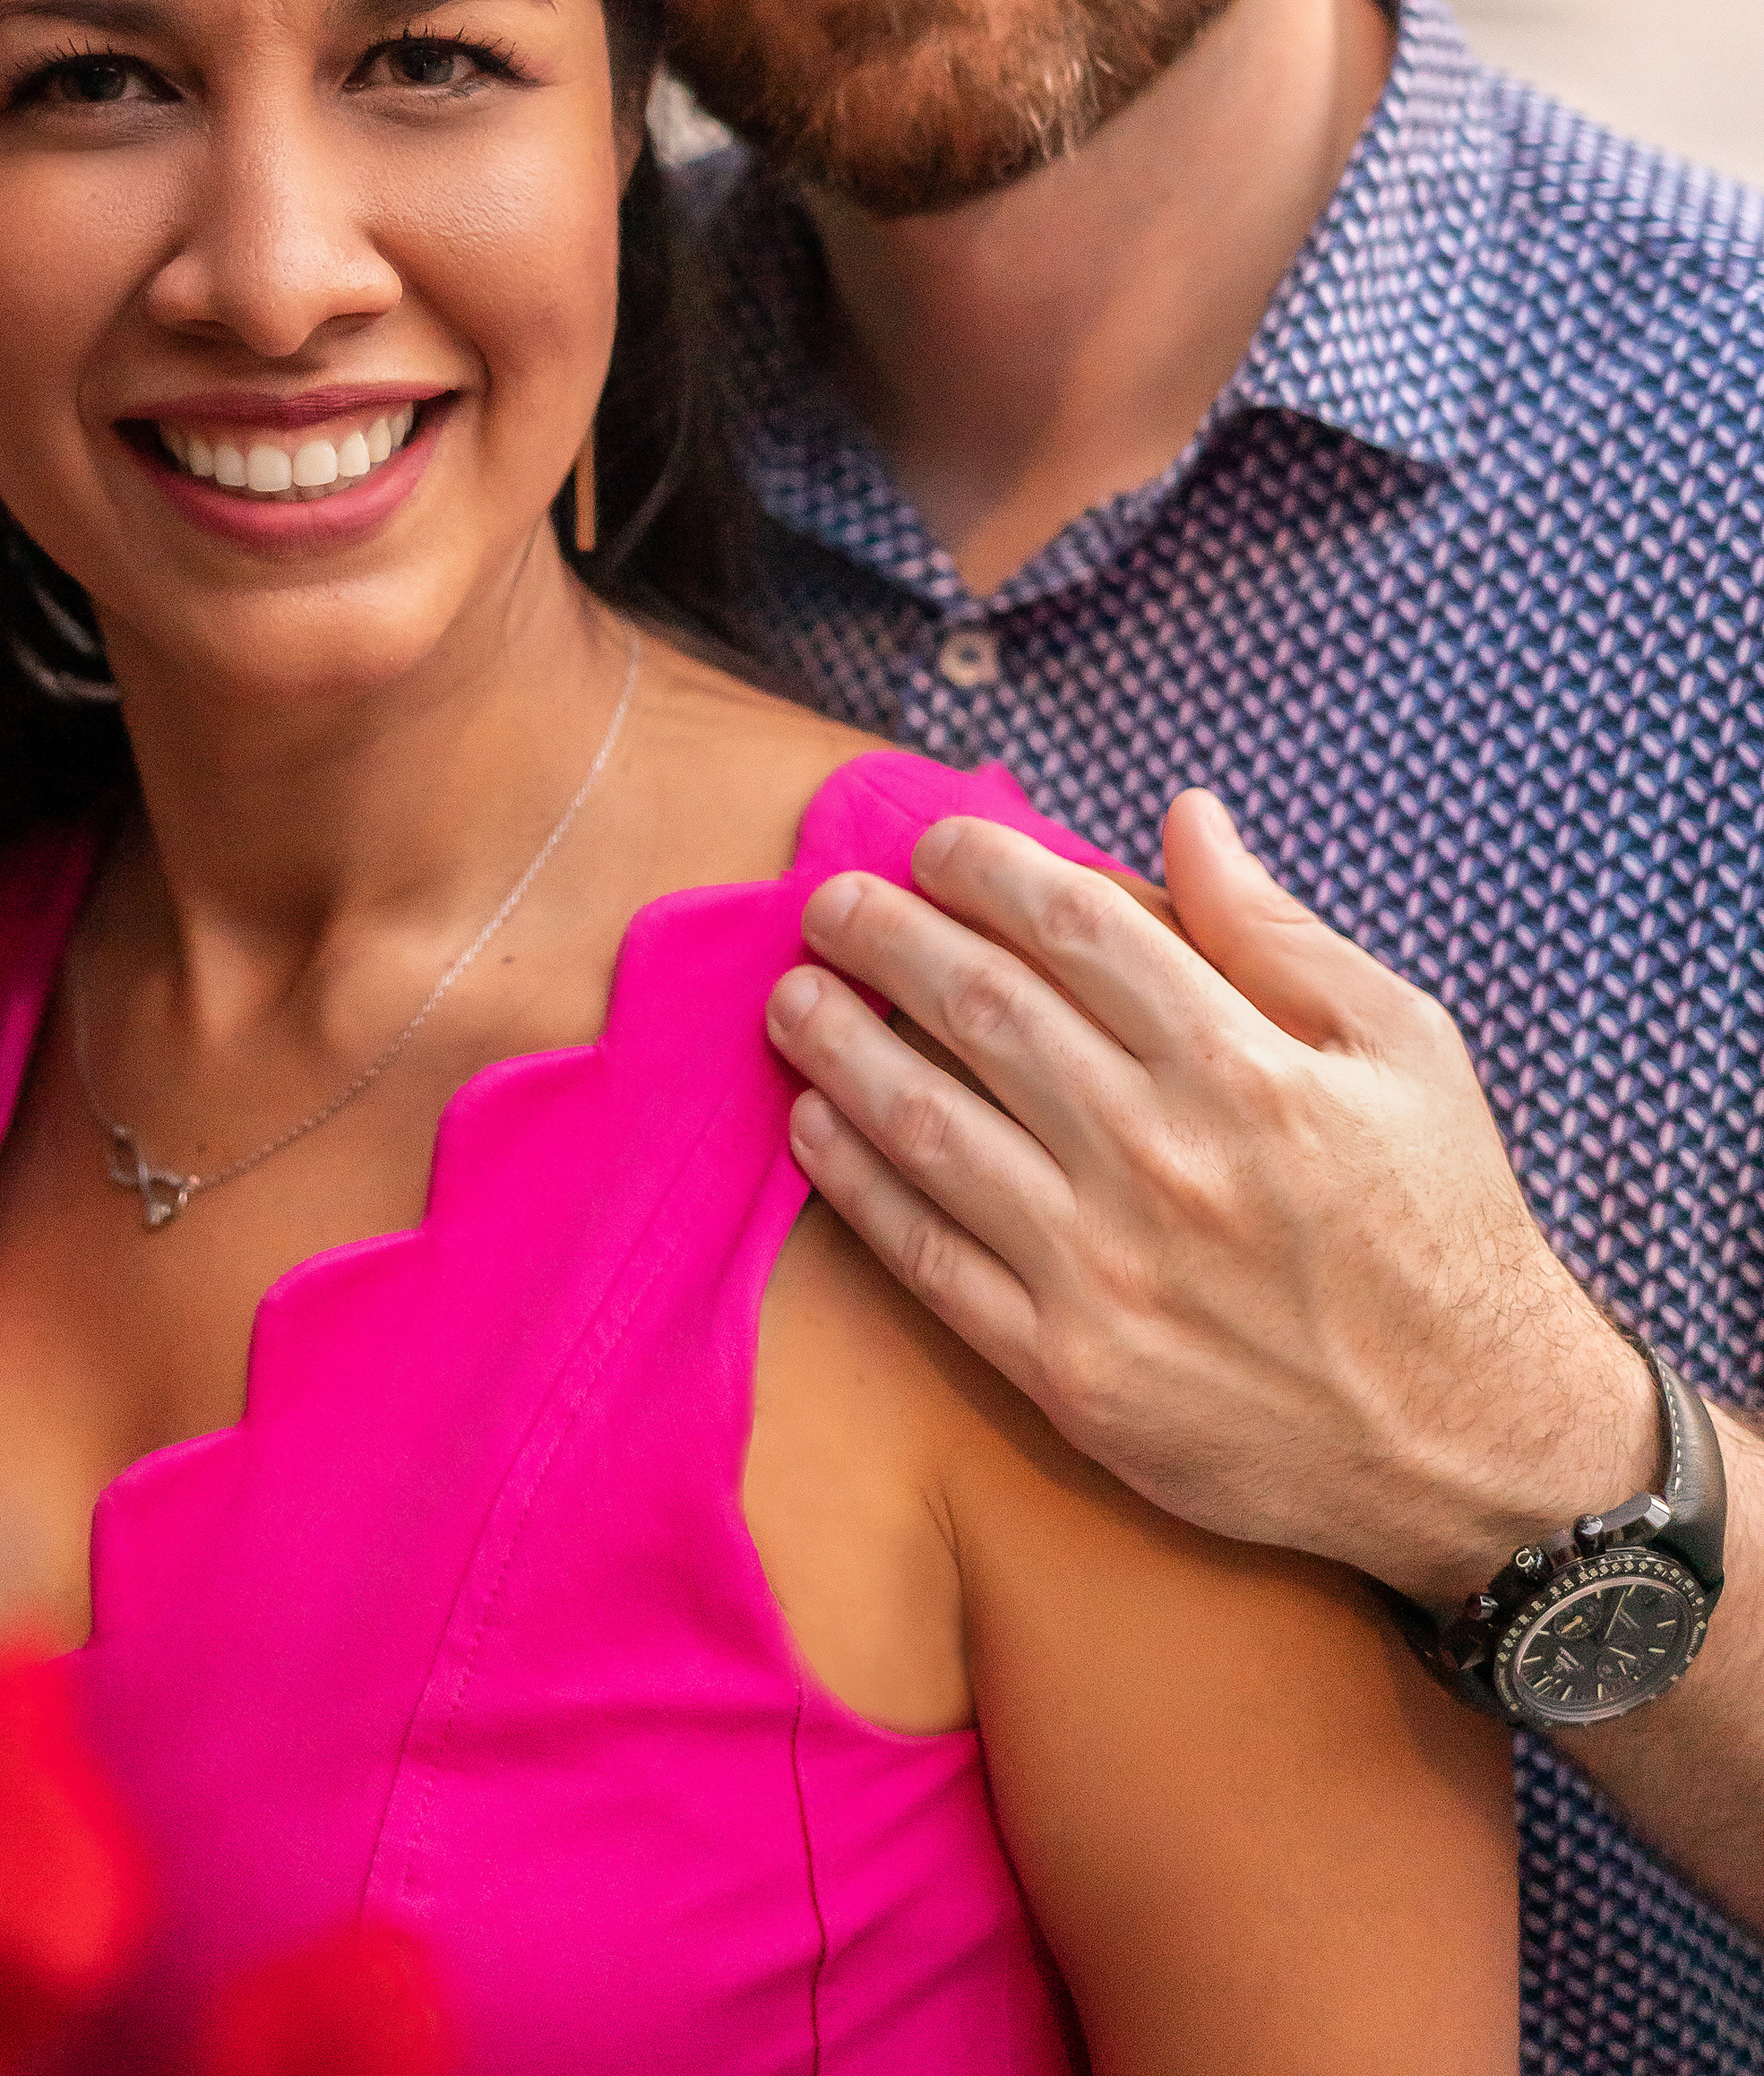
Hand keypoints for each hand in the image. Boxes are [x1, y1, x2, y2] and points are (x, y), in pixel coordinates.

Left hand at [766, 792, 1656, 1603]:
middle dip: (886, 936)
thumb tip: (1186, 816)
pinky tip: (815, 1123)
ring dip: (841, 1045)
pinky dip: (855, 1181)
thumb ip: (1277, 932)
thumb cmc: (1441, 1223)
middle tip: (830, 900)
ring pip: (928, 1124)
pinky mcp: (1068, 1373)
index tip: (934, 843)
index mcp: (1245, 1064)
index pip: (1074, 926)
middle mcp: (1162, 1157)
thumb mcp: (1403, 1048)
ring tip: (792, 995)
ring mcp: (1105, 1271)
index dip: (984, 868)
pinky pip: (926, 1257)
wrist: (1471, 1447)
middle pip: (980, 1009)